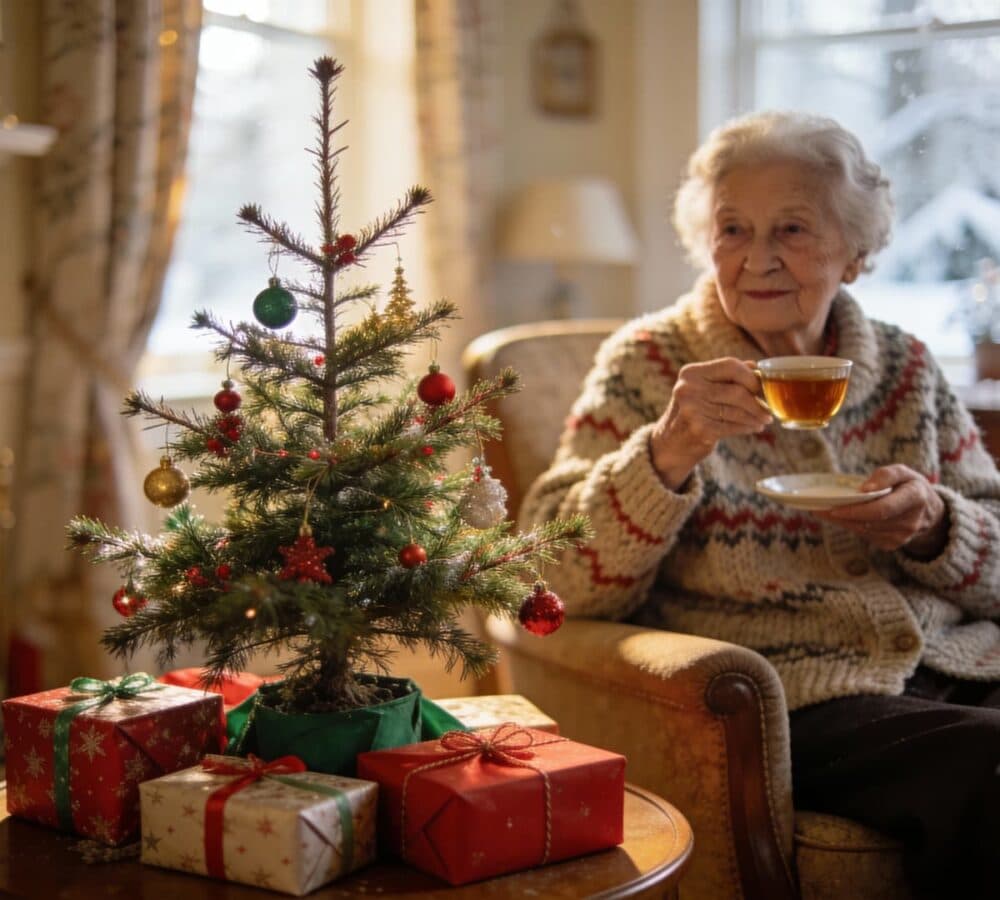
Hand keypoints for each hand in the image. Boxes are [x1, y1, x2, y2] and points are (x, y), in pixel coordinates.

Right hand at [649, 357, 771, 488]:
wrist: (670, 444)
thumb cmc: (692, 412)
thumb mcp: (702, 389)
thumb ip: (726, 376)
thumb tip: (756, 366)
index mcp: (690, 373)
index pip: (730, 365)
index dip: (751, 376)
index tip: (761, 387)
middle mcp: (688, 389)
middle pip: (737, 391)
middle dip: (758, 401)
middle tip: (768, 409)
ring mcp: (692, 410)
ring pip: (737, 410)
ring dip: (756, 416)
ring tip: (764, 420)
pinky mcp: (699, 429)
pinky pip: (733, 426)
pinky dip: (748, 427)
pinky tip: (754, 428)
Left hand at [814, 465, 948, 556]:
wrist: (928, 511)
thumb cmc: (910, 486)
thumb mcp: (903, 472)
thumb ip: (886, 475)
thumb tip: (864, 489)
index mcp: (915, 498)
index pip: (882, 509)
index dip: (857, 510)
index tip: (835, 507)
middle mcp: (910, 521)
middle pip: (869, 522)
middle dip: (841, 516)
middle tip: (817, 508)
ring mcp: (901, 537)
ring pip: (864, 530)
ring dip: (841, 522)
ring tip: (821, 512)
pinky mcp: (892, 544)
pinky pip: (865, 536)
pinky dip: (850, 526)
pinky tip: (838, 518)